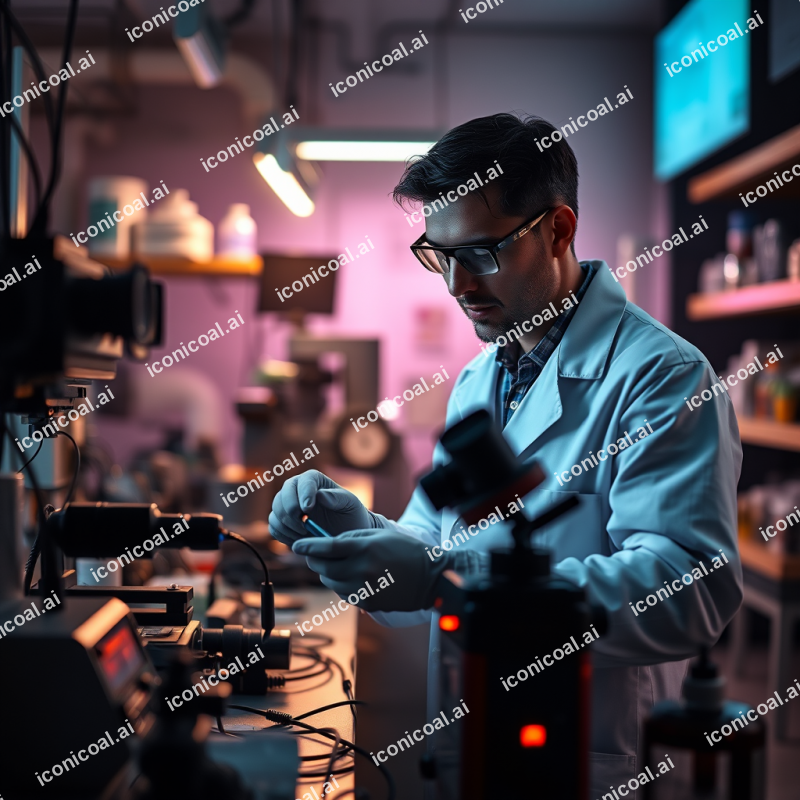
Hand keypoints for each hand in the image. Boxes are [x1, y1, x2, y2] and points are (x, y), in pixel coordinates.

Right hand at [268, 469, 376, 545]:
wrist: (345, 534)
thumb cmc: (350, 515)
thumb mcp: (350, 505)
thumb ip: (337, 498)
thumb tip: (320, 495)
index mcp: (314, 480)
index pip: (304, 480)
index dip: (303, 493)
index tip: (308, 509)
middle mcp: (297, 489)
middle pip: (283, 494)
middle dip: (290, 511)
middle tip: (304, 526)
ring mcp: (287, 506)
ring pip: (276, 511)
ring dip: (287, 525)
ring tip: (305, 534)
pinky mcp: (282, 522)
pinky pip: (274, 527)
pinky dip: (283, 534)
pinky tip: (298, 540)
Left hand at [292, 528, 449, 611]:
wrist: (430, 578)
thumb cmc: (405, 550)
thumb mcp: (379, 535)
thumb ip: (352, 539)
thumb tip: (327, 544)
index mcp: (364, 549)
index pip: (326, 548)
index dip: (308, 546)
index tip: (296, 545)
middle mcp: (362, 570)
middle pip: (324, 567)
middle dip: (315, 560)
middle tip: (314, 554)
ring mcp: (364, 589)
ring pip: (331, 582)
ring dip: (328, 573)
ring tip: (337, 565)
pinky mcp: (367, 603)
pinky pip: (344, 594)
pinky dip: (342, 585)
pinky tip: (352, 577)